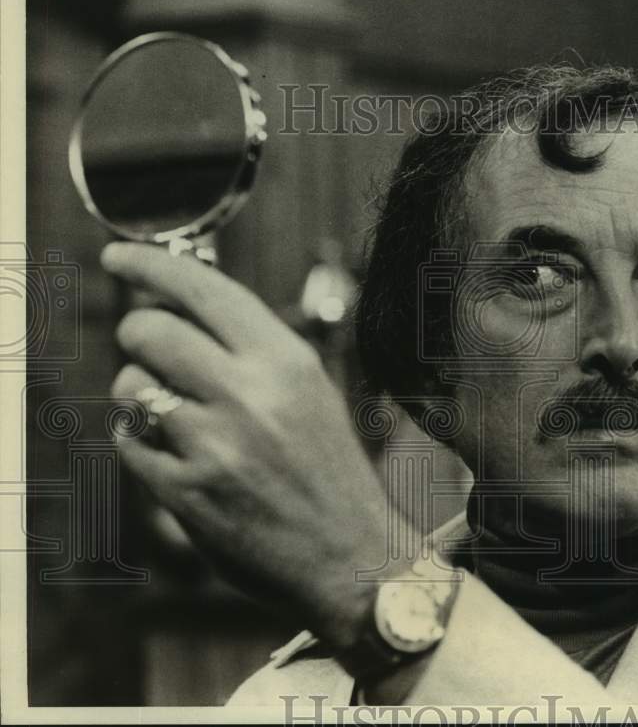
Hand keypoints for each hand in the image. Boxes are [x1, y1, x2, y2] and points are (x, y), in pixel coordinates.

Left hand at [103, 242, 396, 649]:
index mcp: (288, 361)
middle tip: (152, 350)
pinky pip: (128, 441)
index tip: (117, 254)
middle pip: (148, 329)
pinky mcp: (188, 492)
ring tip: (174, 414)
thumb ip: (251, 348)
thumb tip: (177, 304)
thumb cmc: (327, 467)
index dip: (150, 263)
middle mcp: (251, 394)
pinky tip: (177, 454)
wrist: (350, 553)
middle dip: (138, 335)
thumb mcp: (309, 391)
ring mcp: (216, 445)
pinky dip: (141, 441)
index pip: (204, 289)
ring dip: (140, 394)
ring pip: (129, 385)